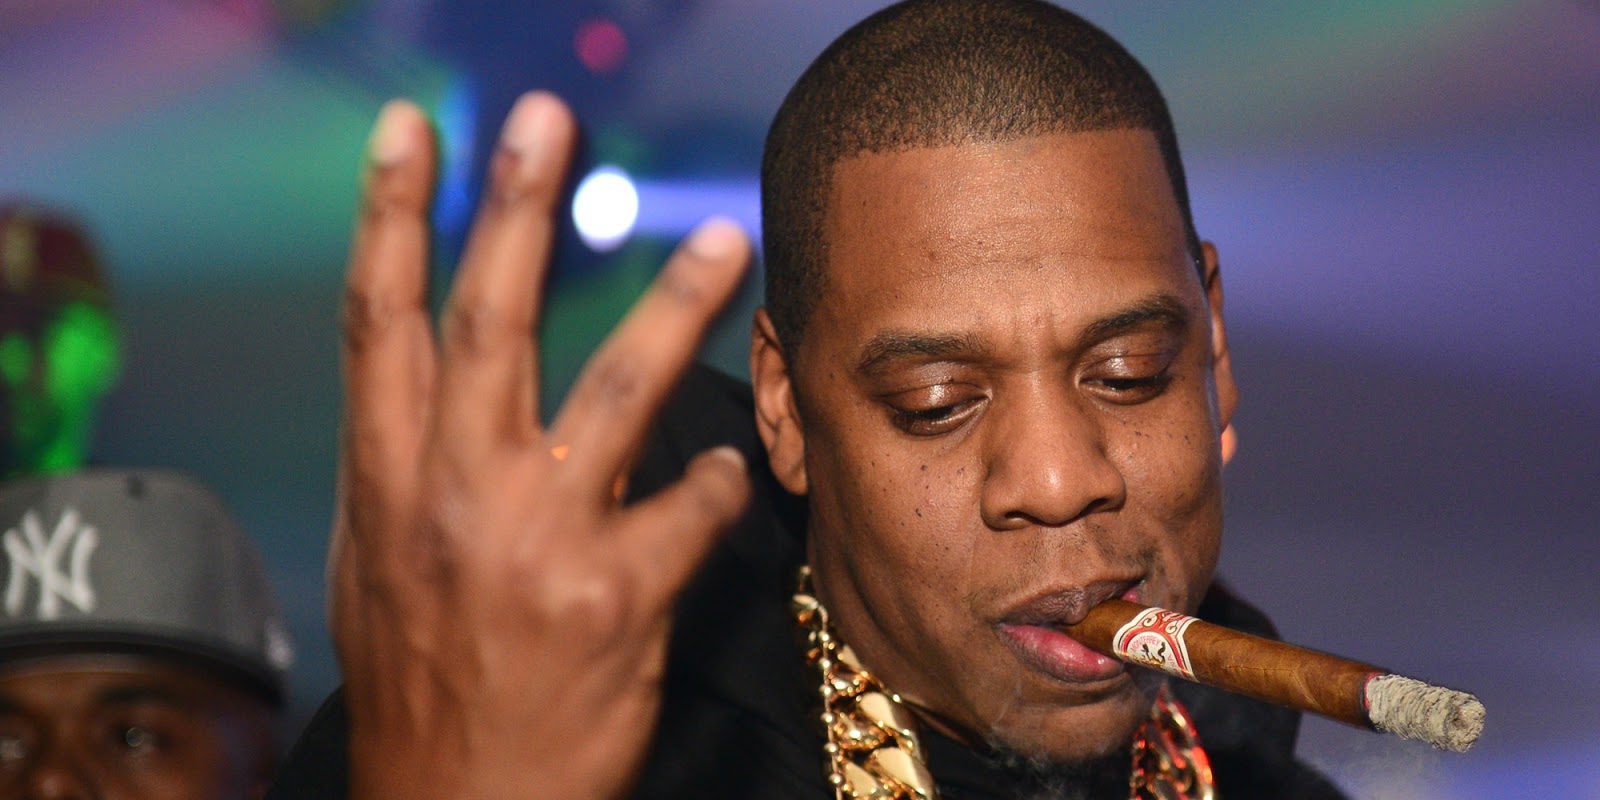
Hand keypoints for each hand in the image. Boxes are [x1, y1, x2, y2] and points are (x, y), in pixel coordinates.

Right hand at [330, 92, 751, 799]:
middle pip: (488, 321)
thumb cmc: (423, 683)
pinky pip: (692, 508)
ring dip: (673, 306)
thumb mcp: (379, 564)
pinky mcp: (615, 597)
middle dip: (518, 208)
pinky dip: (720, 480)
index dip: (391, 216)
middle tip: (548, 121)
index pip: (379, 322)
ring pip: (614, 391)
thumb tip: (430, 375)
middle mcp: (454, 495)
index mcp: (386, 481)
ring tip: (721, 241)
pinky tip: (735, 471)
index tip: (411, 134)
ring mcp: (535, 543)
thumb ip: (408, 464)